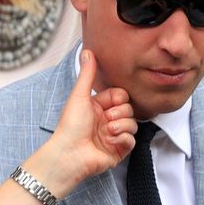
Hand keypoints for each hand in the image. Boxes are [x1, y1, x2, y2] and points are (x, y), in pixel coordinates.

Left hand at [25, 49, 135, 198]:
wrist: (70, 153)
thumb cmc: (70, 125)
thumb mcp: (79, 96)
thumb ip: (87, 74)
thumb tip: (87, 51)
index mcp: (97, 106)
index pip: (120, 96)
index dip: (117, 99)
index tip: (108, 103)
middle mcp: (106, 120)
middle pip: (129, 109)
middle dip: (120, 113)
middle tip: (106, 119)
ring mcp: (113, 135)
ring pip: (133, 124)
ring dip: (121, 126)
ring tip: (108, 132)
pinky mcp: (119, 150)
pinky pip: (132, 141)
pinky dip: (123, 140)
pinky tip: (111, 142)